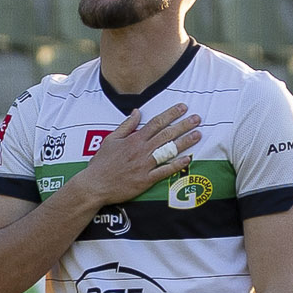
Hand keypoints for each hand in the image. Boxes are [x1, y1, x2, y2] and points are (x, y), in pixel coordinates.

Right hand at [74, 103, 202, 203]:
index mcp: (133, 139)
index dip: (171, 114)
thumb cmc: (101, 163)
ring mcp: (144, 165)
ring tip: (197, 134)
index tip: (183, 107)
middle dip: (183, 125)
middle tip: (197, 118)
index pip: (156, 123)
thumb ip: (126, 126)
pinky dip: (176, 165)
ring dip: (184, 142)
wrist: (95, 185)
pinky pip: (164, 171)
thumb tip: (136, 111)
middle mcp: (141, 150)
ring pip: (168, 151)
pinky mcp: (146, 179)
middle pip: (166, 134)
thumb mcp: (110, 139)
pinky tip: (187, 159)